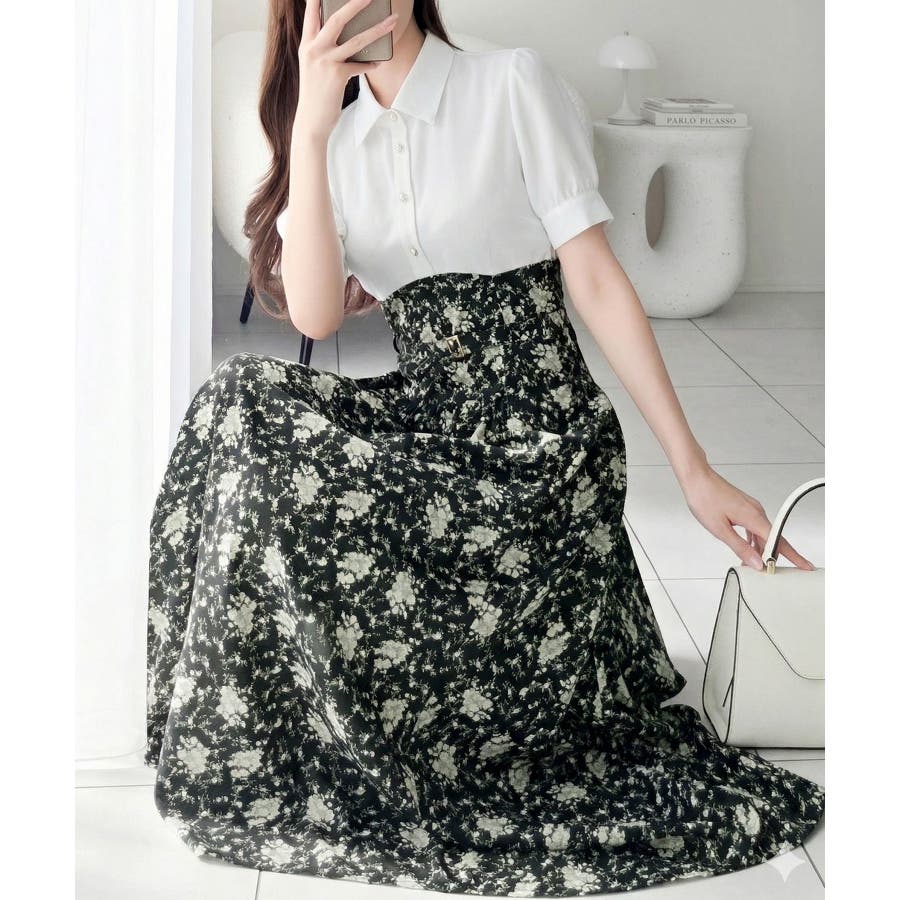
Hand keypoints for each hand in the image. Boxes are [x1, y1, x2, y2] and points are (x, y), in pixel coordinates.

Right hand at [295, 0, 398, 141]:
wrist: (311, 120)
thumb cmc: (315, 94)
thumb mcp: (313, 67)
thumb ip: (322, 49)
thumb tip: (345, 37)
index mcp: (306, 45)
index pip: (311, 13)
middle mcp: (314, 49)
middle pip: (336, 19)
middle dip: (355, 4)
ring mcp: (325, 62)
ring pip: (355, 40)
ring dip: (377, 30)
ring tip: (392, 22)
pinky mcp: (337, 75)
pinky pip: (359, 65)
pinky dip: (370, 63)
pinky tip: (378, 63)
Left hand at [680, 464, 815, 570]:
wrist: (697, 478)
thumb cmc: (704, 498)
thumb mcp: (720, 529)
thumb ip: (740, 548)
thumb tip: (757, 562)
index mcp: (754, 517)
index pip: (779, 542)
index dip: (793, 556)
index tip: (805, 566)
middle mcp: (757, 512)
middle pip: (773, 539)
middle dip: (775, 557)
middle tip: (774, 573)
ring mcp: (751, 508)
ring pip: (763, 534)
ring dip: (762, 549)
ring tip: (755, 565)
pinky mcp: (744, 508)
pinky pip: (755, 527)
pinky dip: (754, 540)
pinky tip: (750, 548)